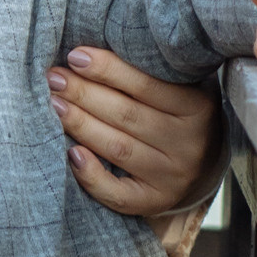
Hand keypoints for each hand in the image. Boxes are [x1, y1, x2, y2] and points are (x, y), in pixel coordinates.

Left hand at [46, 49, 222, 216]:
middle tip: (54, 78)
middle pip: (127, 115)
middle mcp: (187, 144)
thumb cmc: (177, 114)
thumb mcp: (178, 88)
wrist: (203, 163)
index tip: (75, 56)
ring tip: (54, 104)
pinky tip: (71, 154)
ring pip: (118, 148)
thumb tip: (88, 54)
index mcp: (197, 107)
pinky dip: (92, 176)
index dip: (108, 69)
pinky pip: (119, 194)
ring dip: (81, 124)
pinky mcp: (154, 201)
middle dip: (84, 93)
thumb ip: (149, 72)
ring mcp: (171, 176)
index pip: (147, 85)